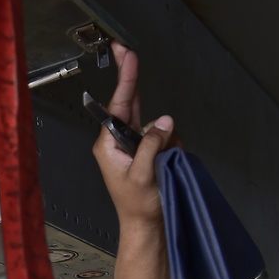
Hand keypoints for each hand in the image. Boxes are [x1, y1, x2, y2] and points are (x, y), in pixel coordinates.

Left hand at [92, 43, 177, 224]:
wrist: (147, 225)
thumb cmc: (139, 206)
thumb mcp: (143, 174)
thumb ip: (152, 145)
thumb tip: (163, 122)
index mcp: (108, 146)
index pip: (117, 105)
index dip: (124, 79)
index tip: (126, 57)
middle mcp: (118, 142)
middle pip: (128, 104)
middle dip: (134, 85)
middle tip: (129, 53)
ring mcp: (133, 146)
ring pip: (154, 124)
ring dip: (165, 137)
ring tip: (162, 163)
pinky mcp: (146, 152)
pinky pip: (164, 137)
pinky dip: (170, 145)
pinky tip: (168, 161)